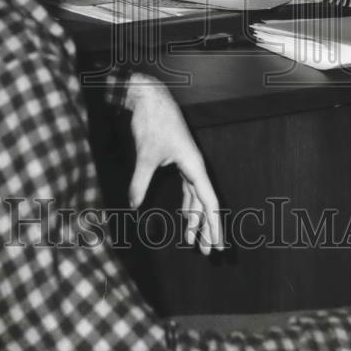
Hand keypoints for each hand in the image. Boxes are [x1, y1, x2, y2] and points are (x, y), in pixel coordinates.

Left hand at [125, 74, 224, 255]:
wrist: (150, 97)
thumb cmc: (152, 122)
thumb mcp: (146, 154)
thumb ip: (140, 181)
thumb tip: (133, 205)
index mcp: (195, 166)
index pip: (209, 202)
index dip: (214, 226)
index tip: (218, 245)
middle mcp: (195, 166)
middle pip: (205, 203)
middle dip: (206, 228)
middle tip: (207, 253)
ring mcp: (187, 162)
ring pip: (196, 196)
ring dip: (194, 218)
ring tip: (191, 240)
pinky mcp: (177, 158)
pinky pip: (187, 187)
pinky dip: (187, 204)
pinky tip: (184, 216)